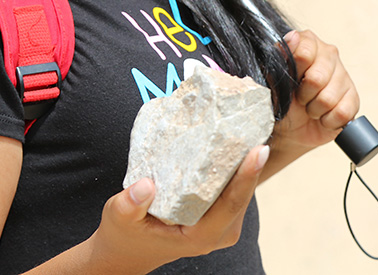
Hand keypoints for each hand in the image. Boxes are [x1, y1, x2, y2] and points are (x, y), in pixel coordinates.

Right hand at [78, 145, 268, 274]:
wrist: (127, 251)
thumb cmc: (124, 234)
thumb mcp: (119, 218)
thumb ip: (130, 204)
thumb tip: (146, 185)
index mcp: (200, 237)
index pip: (231, 204)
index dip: (247, 176)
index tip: (259, 150)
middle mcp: (218, 233)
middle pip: (243, 194)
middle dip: (250, 161)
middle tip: (254, 127)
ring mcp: (222, 225)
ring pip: (242, 190)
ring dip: (245, 162)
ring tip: (246, 128)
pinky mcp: (220, 216)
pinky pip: (234, 189)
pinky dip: (236, 168)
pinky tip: (235, 142)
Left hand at [273, 30, 359, 155]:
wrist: (292, 127)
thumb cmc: (283, 98)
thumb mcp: (275, 80)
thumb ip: (281, 58)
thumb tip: (292, 38)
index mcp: (308, 43)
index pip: (304, 51)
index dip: (295, 72)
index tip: (290, 80)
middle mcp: (329, 54)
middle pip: (317, 78)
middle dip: (304, 95)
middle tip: (300, 98)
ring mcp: (344, 75)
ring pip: (328, 99)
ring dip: (314, 110)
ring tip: (310, 107)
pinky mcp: (353, 98)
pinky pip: (341, 112)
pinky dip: (327, 120)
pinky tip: (323, 115)